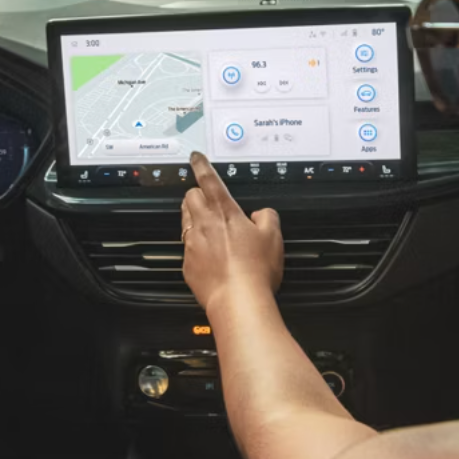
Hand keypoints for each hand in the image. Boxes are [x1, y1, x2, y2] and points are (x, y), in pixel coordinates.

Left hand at [180, 153, 281, 313]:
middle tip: (209, 200)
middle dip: (197, 193)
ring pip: (185, 220)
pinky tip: (211, 256)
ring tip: (212, 228)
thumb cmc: (255, 270)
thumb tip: (261, 214)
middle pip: (190, 196)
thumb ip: (267, 217)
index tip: (196, 158)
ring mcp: (192, 244)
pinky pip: (187, 247)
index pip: (208, 179)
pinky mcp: (188, 264)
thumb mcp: (273, 237)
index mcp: (225, 212)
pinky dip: (196, 246)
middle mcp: (204, 224)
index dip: (201, 165)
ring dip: (195, 217)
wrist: (238, 300)